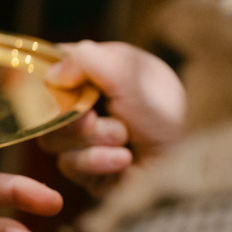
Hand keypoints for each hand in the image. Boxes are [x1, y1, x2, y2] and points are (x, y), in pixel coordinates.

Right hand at [39, 41, 185, 196]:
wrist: (185, 164)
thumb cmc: (164, 114)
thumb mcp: (129, 76)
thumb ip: (88, 62)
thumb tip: (52, 74)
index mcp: (101, 72)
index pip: (58, 65)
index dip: (54, 75)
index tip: (63, 83)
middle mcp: (89, 103)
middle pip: (47, 107)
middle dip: (74, 116)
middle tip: (93, 118)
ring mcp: (84, 138)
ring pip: (54, 139)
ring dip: (93, 139)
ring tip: (124, 138)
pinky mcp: (86, 170)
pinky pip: (70, 165)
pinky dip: (98, 161)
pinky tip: (124, 158)